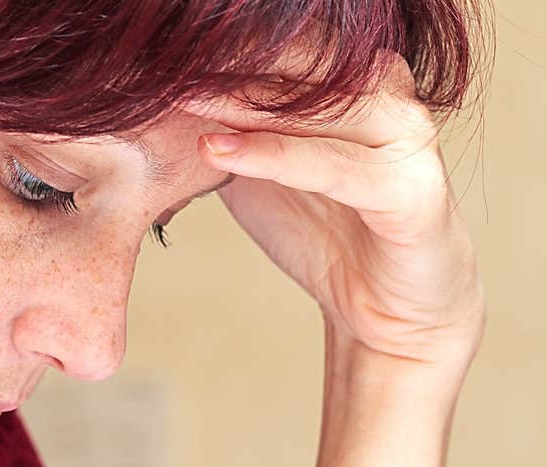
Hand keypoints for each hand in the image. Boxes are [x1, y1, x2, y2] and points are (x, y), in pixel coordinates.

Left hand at [180, 54, 485, 369]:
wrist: (381, 309)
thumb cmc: (323, 231)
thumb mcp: (262, 169)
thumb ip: (233, 128)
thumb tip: (167, 95)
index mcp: (356, 81)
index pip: (286, 47)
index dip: (226, 47)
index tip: (166, 50)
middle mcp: (388, 95)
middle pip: (302, 63)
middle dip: (229, 64)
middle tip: (166, 63)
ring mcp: (406, 139)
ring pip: (315, 108)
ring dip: (242, 103)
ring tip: (183, 98)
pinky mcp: (411, 190)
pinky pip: (330, 167)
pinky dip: (270, 156)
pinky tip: (217, 150)